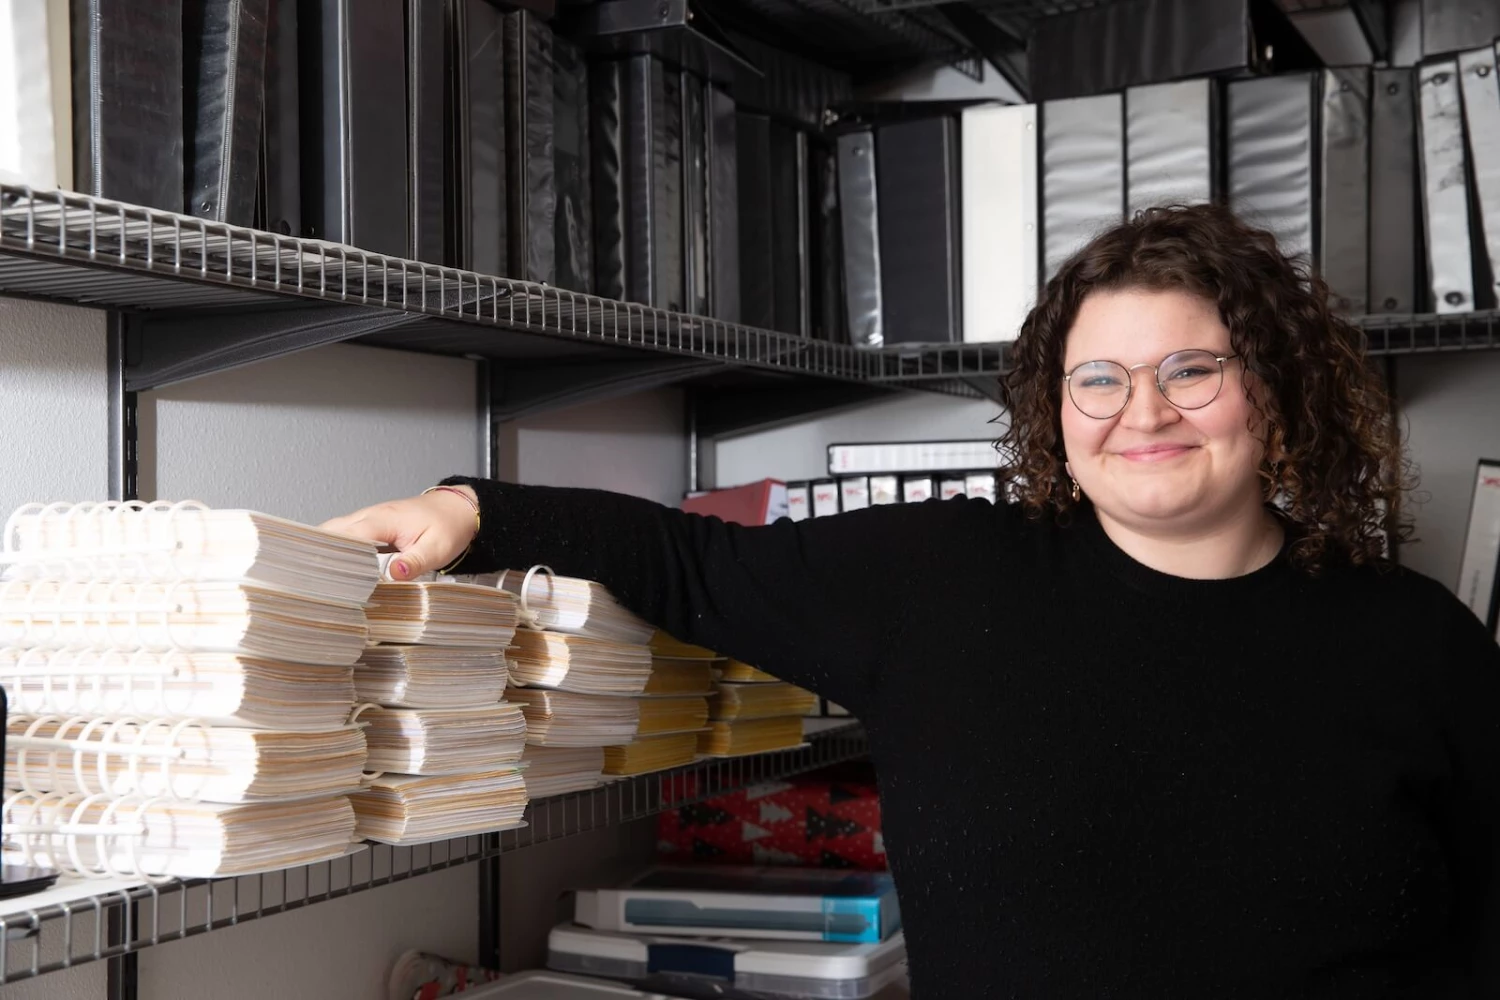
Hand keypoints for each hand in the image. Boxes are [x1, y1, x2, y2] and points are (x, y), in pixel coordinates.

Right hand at [320, 485, 478, 579]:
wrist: (456, 509)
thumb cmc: (447, 526)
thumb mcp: (437, 548)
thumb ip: (414, 562)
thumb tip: (394, 573)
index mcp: (383, 520)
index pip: (346, 536)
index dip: (330, 554)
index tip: (320, 575)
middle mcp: (369, 516)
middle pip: (331, 532)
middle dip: (319, 553)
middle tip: (315, 582)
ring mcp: (368, 519)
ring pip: (334, 532)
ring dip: (325, 551)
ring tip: (320, 579)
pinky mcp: (370, 525)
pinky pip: (345, 535)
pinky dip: (336, 549)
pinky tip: (335, 568)